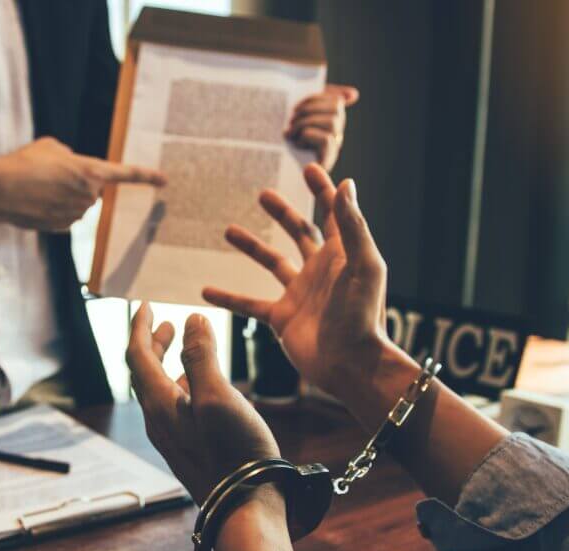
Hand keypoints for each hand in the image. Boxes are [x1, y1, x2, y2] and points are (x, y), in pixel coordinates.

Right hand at [0, 137, 165, 231]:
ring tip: (40, 188)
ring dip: (64, 197)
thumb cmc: (24, 163)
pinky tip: (37, 202)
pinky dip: (54, 210)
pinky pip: (66, 217)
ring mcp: (77, 214)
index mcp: (90, 171)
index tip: (164, 180)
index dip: (147, 176)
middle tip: (52, 176)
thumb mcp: (51, 147)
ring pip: (78, 204)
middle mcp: (89, 195)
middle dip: (78, 183)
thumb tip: (72, 167)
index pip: (126, 174)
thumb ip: (70, 156)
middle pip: (93, 190)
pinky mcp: (63, 228)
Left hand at [126, 304, 279, 503]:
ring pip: (158, 391)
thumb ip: (201, 356)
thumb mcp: (218, 396)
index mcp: (159, 405)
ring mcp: (171, 439)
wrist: (246, 507)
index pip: (138, 356)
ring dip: (166, 364)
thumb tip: (190, 321)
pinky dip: (180, 386)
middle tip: (164, 323)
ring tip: (182, 348)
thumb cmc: (235, 451)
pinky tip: (199, 388)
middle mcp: (158, 422)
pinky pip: (172, 409)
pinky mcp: (187, 450)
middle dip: (152, 344)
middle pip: (144, 374)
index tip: (145, 305)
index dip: (140, 327)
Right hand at [202, 164, 393, 405]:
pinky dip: (228, 297)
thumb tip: (345, 184)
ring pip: (271, 263)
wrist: (351, 364)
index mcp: (342, 254)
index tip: (309, 168)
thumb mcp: (363, 264)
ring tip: (227, 230)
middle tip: (263, 195)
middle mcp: (320, 271)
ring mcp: (299, 294)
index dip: (323, 190)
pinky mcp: (282, 318)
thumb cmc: (363, 315)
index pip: (333, 214)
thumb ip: (351, 225)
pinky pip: (249, 304)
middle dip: (283, 213)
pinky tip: (205, 290)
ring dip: (251, 246)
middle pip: (299, 232)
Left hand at [285, 84, 358, 171]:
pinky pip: (327, 140)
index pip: (336, 102)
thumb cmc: (283, 137)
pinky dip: (309, 135)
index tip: (295, 107)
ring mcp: (332, 149)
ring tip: (290, 132)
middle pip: (336, 110)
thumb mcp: (301, 113)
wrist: (270, 161)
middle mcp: (336, 136)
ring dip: (305, 124)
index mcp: (331, 123)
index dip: (315, 99)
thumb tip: (354, 94)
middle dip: (308, 110)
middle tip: (290, 121)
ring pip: (332, 122)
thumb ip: (324, 98)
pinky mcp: (325, 163)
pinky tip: (296, 142)